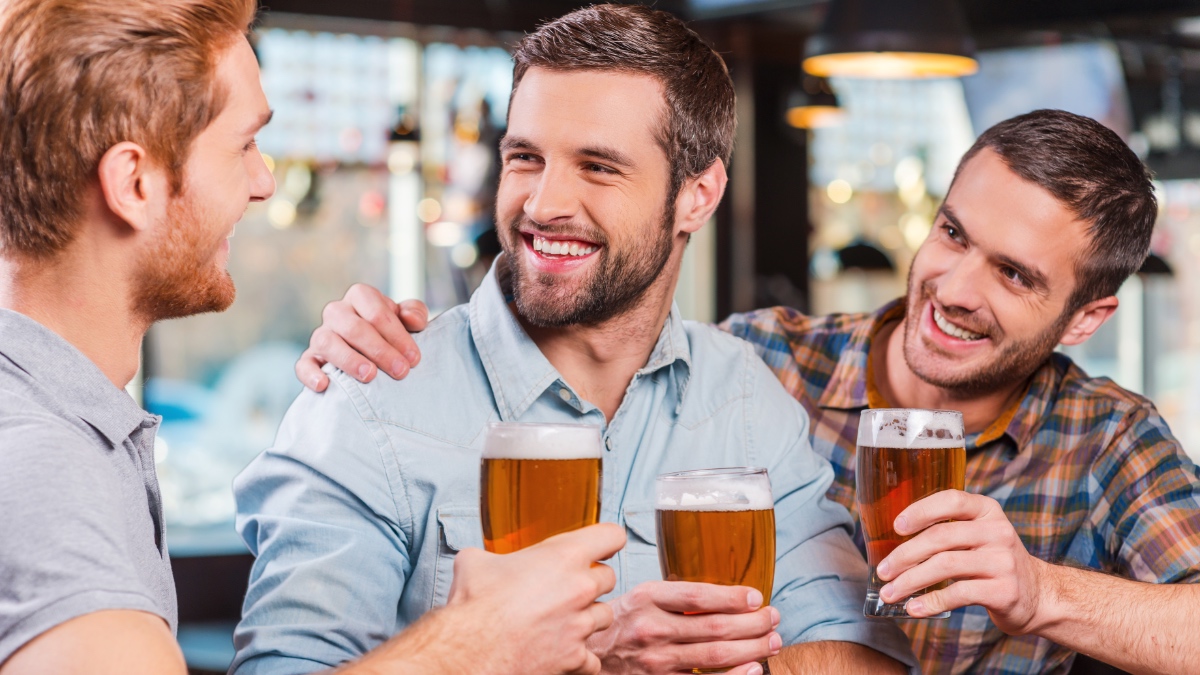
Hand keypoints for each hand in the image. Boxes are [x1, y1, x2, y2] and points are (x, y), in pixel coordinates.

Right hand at [297, 283, 428, 391]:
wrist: (371, 349)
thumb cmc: (390, 332)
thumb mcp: (406, 319)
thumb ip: (414, 314)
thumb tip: (413, 320)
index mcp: (360, 296)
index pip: (377, 312)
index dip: (397, 335)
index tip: (414, 358)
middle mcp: (337, 312)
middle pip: (354, 327)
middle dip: (380, 350)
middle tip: (401, 371)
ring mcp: (321, 334)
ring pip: (328, 342)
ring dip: (349, 360)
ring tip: (369, 376)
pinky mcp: (309, 357)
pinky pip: (304, 364)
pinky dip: (311, 374)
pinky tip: (325, 385)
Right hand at [446, 524, 625, 673]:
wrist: (469, 652)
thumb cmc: (475, 607)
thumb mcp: (475, 563)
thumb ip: (490, 556)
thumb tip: (479, 558)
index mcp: (563, 556)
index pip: (612, 536)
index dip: (606, 540)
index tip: (602, 547)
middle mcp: (580, 589)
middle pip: (609, 578)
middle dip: (590, 582)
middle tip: (567, 588)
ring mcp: (581, 625)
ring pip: (605, 616)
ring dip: (587, 617)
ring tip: (562, 620)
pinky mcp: (576, 658)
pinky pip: (592, 657)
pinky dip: (579, 656)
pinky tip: (560, 651)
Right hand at [589, 581, 781, 674]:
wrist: (585, 655)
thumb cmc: (617, 625)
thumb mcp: (637, 598)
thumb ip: (672, 597)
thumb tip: (724, 597)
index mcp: (646, 598)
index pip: (698, 596)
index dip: (733, 596)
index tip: (756, 596)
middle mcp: (651, 628)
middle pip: (715, 626)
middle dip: (753, 622)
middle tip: (773, 617)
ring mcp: (655, 661)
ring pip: (716, 654)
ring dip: (752, 647)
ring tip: (773, 640)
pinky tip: (753, 669)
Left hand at [875, 489, 1048, 633]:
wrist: (1039, 595)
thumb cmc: (992, 562)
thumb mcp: (978, 535)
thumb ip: (948, 530)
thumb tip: (892, 542)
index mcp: (987, 510)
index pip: (951, 500)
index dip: (921, 511)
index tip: (895, 527)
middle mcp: (997, 531)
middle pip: (941, 537)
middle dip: (904, 555)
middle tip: (883, 571)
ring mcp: (1002, 561)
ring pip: (944, 566)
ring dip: (910, 581)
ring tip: (890, 593)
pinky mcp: (1004, 591)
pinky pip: (957, 594)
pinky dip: (930, 602)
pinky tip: (913, 608)